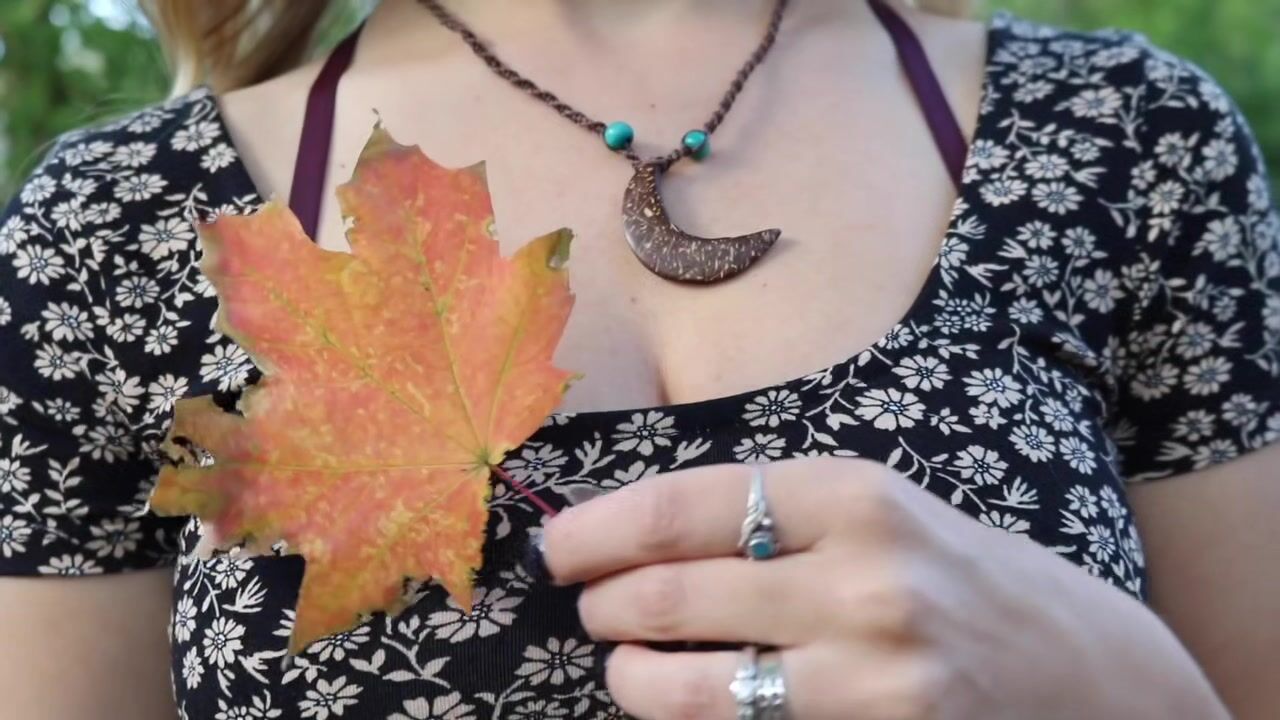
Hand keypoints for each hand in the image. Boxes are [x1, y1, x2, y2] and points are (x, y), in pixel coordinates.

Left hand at [537, 456, 1216, 718]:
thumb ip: (773, 518)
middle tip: (592, 608)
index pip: (683, 507)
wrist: (1092, 676)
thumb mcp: (883, 514)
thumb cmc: (965, 580)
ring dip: (632, 678)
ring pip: (690, 688)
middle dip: (603, 606)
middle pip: (671, 594)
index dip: (599, 529)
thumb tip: (640, 534)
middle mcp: (862, 580)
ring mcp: (873, 676)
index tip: (558, 547)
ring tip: (626, 664)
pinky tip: (689, 703)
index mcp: (854, 495)